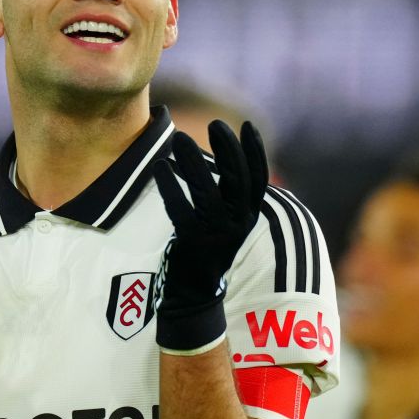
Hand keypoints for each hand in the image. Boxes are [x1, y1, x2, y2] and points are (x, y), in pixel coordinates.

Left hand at [153, 121, 267, 352]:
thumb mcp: (226, 221)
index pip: (258, 179)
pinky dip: (170, 186)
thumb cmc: (206, 248)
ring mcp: (215, 234)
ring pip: (207, 192)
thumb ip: (229, 193)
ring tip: (179, 138)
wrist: (194, 294)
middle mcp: (236, 224)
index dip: (255, 151)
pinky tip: (161, 166)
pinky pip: (180, 210)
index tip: (248, 124)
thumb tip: (226, 155)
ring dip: (193, 162)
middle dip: (228, 149)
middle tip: (215, 123)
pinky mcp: (191, 243)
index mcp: (247, 216)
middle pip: (238, 180)